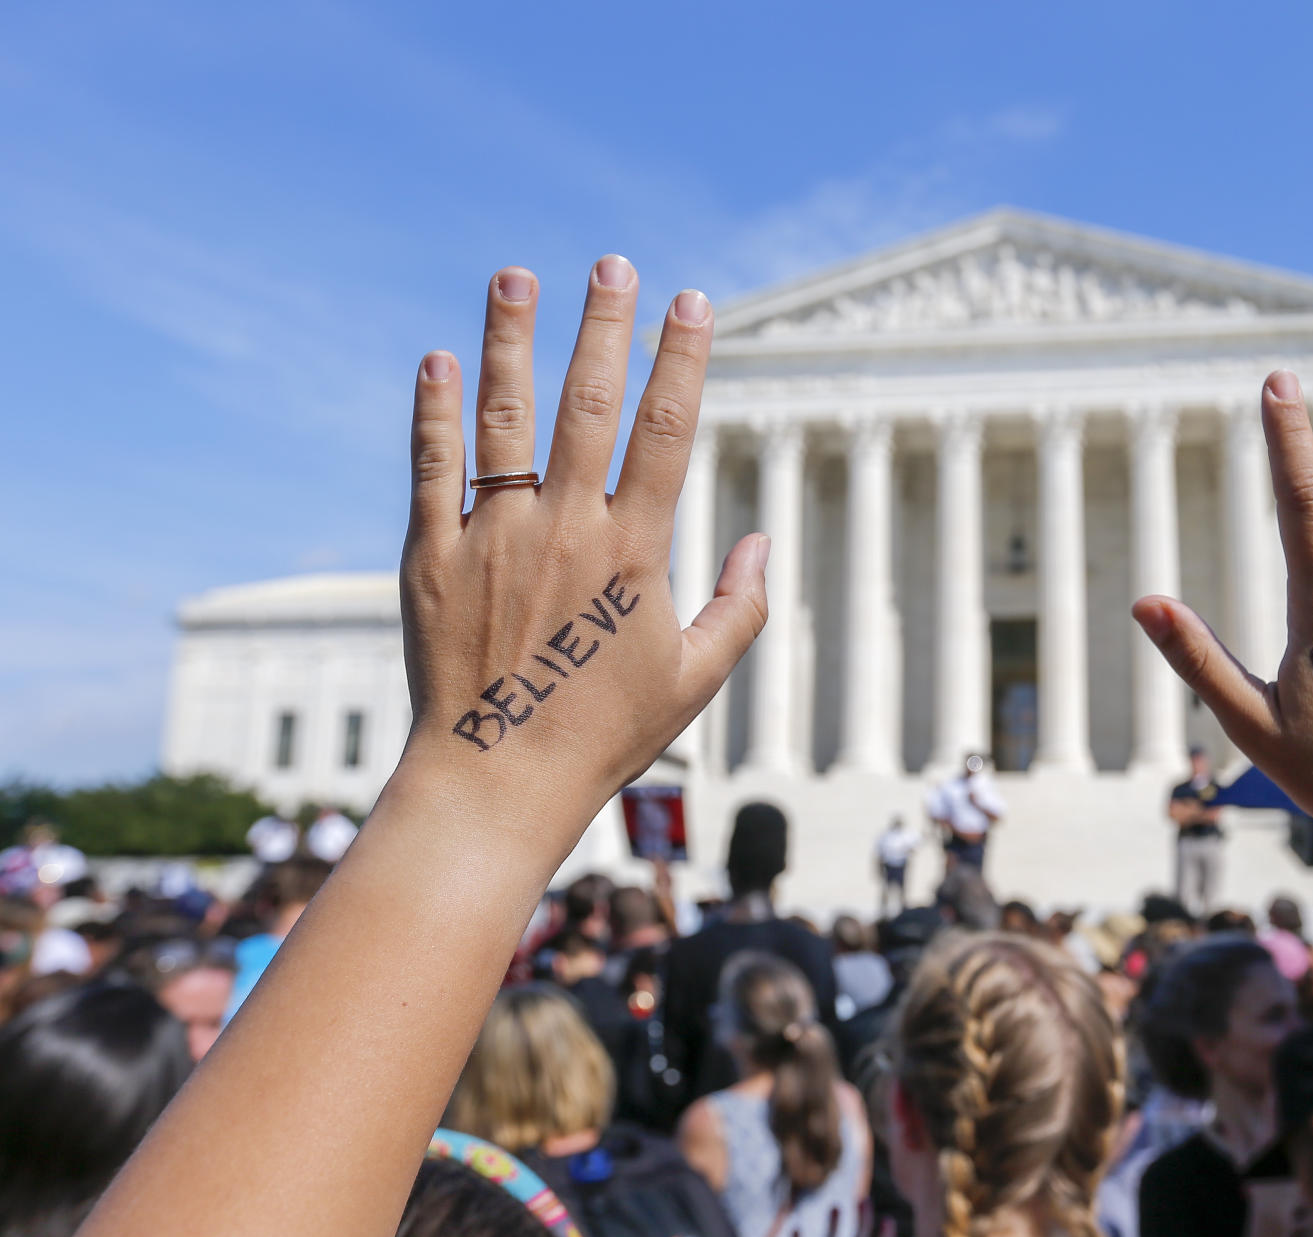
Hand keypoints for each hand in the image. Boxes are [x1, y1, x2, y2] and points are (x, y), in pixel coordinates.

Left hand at [399, 258, 766, 852]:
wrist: (495, 780)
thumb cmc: (603, 736)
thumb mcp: (695, 679)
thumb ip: (740, 607)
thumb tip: (764, 539)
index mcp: (633, 552)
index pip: (667, 431)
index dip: (682, 360)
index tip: (692, 301)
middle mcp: (563, 529)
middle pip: (587, 403)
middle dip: (603, 325)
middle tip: (612, 261)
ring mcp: (492, 538)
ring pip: (504, 417)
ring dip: (510, 340)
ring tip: (516, 276)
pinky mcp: (431, 557)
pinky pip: (433, 468)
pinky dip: (434, 411)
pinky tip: (437, 360)